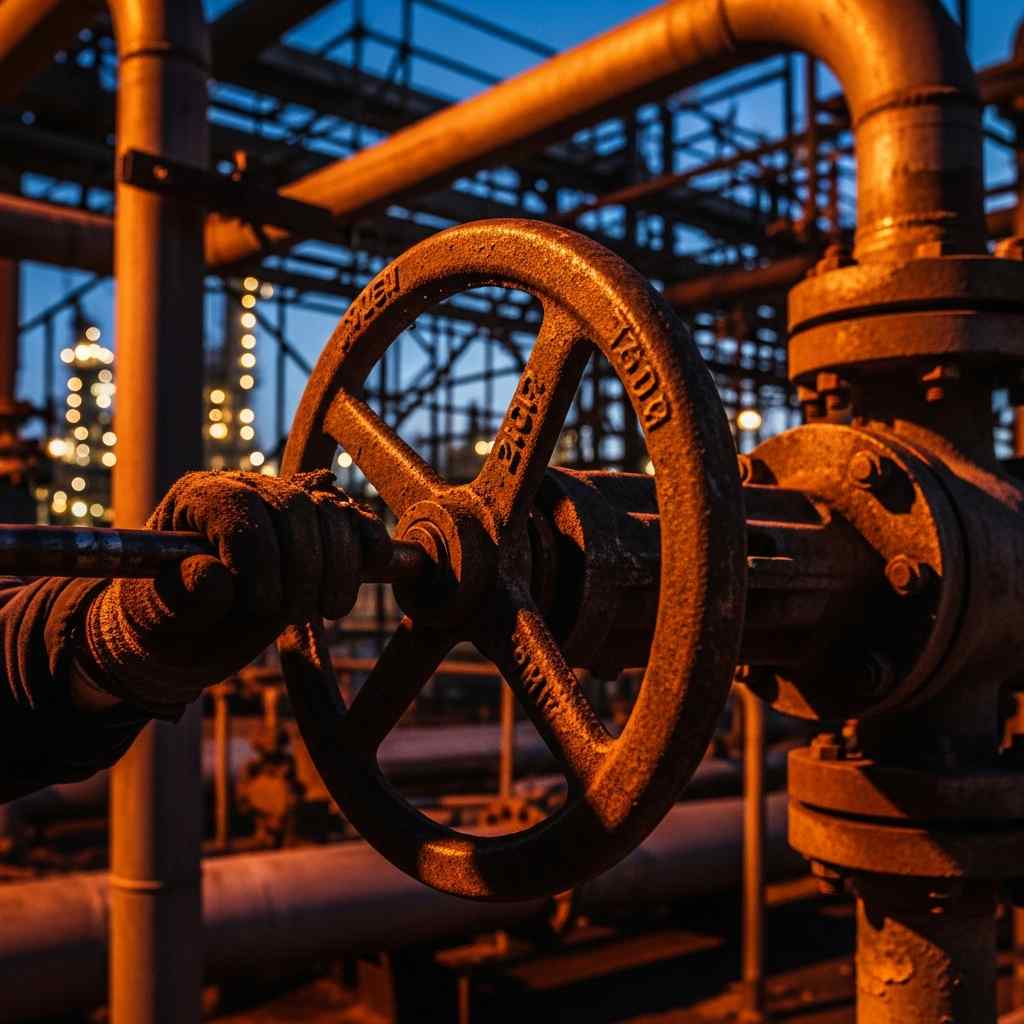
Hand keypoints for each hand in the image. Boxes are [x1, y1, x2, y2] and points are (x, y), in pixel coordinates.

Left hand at [77, 469, 388, 715]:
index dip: (256, 554)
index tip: (260, 605)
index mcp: (195, 501)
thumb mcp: (157, 615)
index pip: (237, 507)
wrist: (188, 636)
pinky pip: (354, 519)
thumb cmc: (166, 621)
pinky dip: (367, 542)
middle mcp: (244, 490)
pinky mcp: (318, 527)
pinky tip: (370, 568)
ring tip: (327, 609)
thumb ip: (181, 596)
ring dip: (338, 564)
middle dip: (302, 565)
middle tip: (293, 615)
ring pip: (328, 513)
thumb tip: (214, 579)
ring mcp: (285, 505)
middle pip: (291, 506)